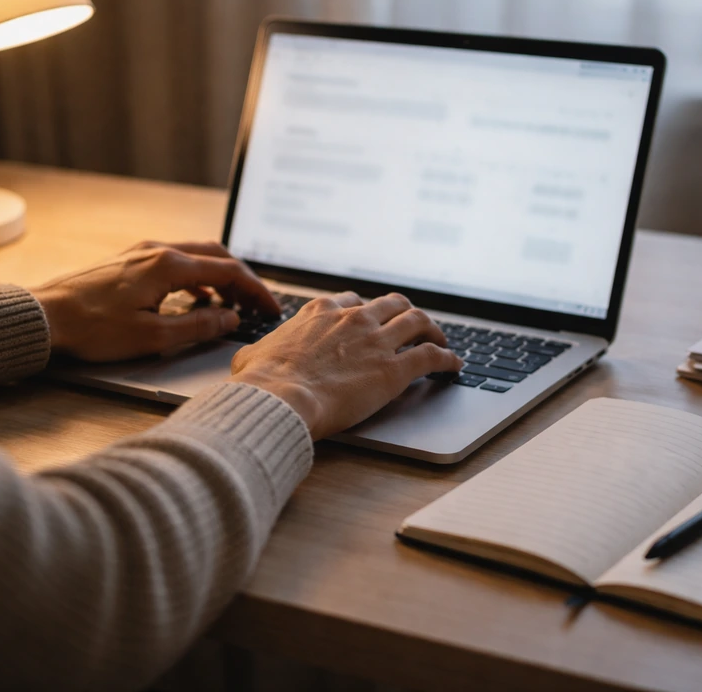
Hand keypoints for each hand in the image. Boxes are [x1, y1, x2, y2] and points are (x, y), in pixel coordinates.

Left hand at [31, 241, 279, 361]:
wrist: (42, 317)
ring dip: (219, 275)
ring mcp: (141, 252)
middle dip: (242, 278)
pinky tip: (196, 297)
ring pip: (196, 254)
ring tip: (230, 304)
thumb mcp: (153, 336)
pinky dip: (196, 275)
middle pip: (216, 255)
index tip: (270, 308)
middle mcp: (158, 250)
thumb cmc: (92, 329)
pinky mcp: (128, 260)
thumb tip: (231, 319)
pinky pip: (175, 260)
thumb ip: (199, 326)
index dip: (256, 291)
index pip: (229, 271)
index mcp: (168, 265)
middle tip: (256, 303)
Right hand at [229, 292, 462, 439]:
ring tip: (440, 340)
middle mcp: (354, 319)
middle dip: (405, 312)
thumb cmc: (262, 382)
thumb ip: (257, 352)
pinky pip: (431, 356)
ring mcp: (377, 342)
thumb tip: (248, 359)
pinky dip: (447, 358)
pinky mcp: (394, 369)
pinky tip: (453, 366)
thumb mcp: (251, 356)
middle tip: (412, 325)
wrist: (281, 399)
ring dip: (433, 329)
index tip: (372, 319)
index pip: (352, 301)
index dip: (366, 310)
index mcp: (321, 312)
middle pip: (392, 304)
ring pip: (418, 322)